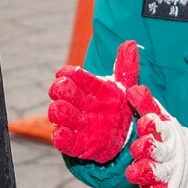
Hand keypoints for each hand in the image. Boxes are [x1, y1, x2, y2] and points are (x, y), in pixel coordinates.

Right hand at [47, 40, 139, 161]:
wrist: (123, 135)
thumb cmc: (118, 106)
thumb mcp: (125, 86)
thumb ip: (127, 66)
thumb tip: (130, 43)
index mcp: (87, 86)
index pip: (71, 74)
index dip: (67, 73)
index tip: (68, 74)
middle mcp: (78, 102)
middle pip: (60, 91)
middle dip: (59, 89)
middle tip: (64, 89)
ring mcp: (75, 122)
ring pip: (57, 113)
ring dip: (57, 110)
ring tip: (62, 110)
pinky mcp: (77, 144)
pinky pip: (63, 141)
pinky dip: (60, 137)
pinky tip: (62, 134)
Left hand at [122, 86, 187, 187]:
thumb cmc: (170, 140)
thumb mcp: (161, 121)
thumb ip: (146, 106)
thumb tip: (133, 89)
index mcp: (168, 135)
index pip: (162, 128)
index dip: (154, 125)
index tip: (145, 121)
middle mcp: (170, 155)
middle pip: (160, 151)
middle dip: (149, 149)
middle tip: (136, 148)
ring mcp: (170, 174)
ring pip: (159, 174)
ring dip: (147, 173)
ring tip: (132, 173)